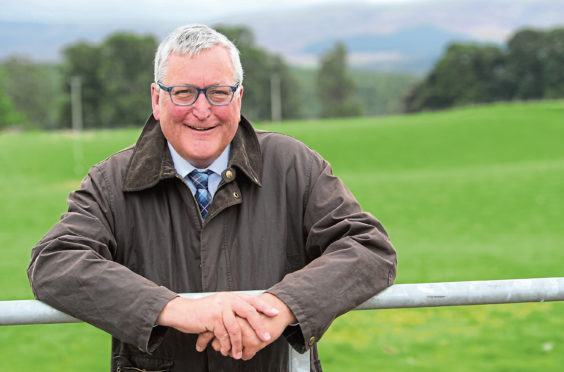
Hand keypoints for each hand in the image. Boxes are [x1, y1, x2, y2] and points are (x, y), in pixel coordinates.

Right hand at [156, 292, 279, 358]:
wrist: (182, 312)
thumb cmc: (201, 312)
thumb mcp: (219, 306)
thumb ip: (232, 309)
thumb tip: (247, 318)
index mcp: (231, 296)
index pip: (252, 300)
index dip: (264, 307)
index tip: (275, 313)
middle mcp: (227, 299)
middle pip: (249, 312)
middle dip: (258, 326)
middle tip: (266, 337)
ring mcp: (220, 308)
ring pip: (235, 328)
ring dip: (238, 343)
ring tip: (239, 354)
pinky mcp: (212, 318)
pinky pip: (223, 334)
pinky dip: (226, 345)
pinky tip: (226, 351)